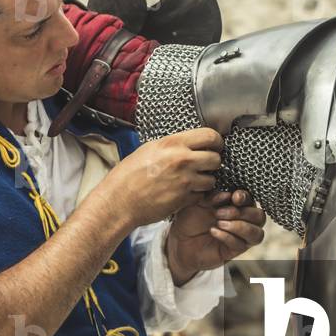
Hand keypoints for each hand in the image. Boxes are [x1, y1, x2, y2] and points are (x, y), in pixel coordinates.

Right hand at [91, 127, 222, 228]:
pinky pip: (201, 195)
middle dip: (213, 163)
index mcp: (173, 143)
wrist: (120, 201)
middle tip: (205, 166)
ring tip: (192, 182)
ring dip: (205, 181)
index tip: (214, 146)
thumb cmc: (128, 175)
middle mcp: (182, 160)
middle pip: (216, 158)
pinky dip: (196, 196)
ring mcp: (185, 181)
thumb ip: (172, 145)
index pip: (210, 135)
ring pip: (212, 179)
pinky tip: (183, 193)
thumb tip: (188, 142)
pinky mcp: (184, 199)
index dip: (216, 141)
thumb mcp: (149, 149)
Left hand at [166, 189, 265, 285]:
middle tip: (219, 213)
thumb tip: (227, 194)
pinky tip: (213, 231)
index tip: (234, 197)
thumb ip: (213, 196)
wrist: (180, 240)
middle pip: (259, 216)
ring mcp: (240, 237)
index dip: (246, 197)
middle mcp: (243, 220)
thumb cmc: (190, 218)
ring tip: (218, 223)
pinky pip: (240, 245)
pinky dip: (227, 237)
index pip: (251, 199)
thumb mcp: (198, 202)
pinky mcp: (234, 251)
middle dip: (241, 213)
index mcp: (236, 204)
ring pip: (257, 234)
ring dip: (240, 227)